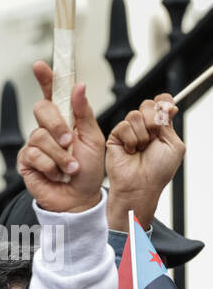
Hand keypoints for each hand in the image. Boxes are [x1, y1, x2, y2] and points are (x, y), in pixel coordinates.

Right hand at [17, 62, 104, 213]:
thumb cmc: (89, 168)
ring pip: (39, 136)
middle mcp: (47, 127)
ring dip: (59, 154)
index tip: (39, 65)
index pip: (53, 92)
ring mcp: (34, 144)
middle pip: (41, 109)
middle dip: (56, 124)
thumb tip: (79, 86)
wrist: (79, 197)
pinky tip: (57, 173)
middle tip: (68, 140)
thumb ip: (84, 112)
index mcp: (65, 117)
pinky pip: (34, 155)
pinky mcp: (26, 161)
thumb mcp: (93, 137)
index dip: (45, 77)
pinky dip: (50, 166)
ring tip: (70, 166)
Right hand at [105, 94, 184, 229]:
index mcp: (160, 126)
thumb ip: (170, 123)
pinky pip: (123, 126)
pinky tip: (130, 151)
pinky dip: (130, 140)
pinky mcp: (115, 137)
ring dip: (142, 135)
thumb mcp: (174, 144)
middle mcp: (145, 127)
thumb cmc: (157, 172)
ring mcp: (129, 131)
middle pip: (148, 104)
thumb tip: (168, 106)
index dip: (164, 104)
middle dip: (154, 121)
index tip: (167, 114)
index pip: (162, 102)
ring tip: (141, 149)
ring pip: (135, 115)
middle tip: (153, 138)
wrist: (140, 186)